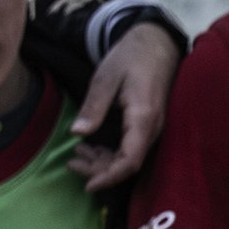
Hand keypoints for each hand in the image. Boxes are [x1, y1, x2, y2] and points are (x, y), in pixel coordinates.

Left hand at [69, 22, 178, 191]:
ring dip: (104, 161)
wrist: (157, 43)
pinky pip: (133, 147)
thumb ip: (94, 107)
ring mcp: (155, 127)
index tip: (88, 185)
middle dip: (100, 169)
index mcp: (143, 117)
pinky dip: (112, 152)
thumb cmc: (131, 57)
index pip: (130, 160)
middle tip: (71, 163)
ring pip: (130, 157)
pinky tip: (92, 145)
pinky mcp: (150, 125)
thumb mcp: (105, 78)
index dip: (110, 176)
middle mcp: (154, 128)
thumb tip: (78, 134)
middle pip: (129, 163)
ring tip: (77, 154)